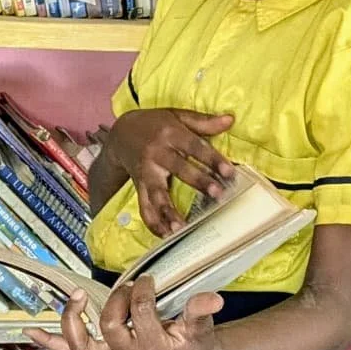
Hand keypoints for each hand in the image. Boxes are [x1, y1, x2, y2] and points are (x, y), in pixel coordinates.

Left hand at [30, 278, 222, 349]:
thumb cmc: (191, 338)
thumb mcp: (200, 326)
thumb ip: (200, 311)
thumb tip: (212, 298)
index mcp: (154, 349)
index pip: (141, 313)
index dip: (143, 291)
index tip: (149, 279)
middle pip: (110, 322)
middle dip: (118, 298)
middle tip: (131, 286)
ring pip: (82, 342)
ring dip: (73, 318)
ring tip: (76, 297)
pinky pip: (70, 349)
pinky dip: (49, 342)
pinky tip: (30, 332)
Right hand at [101, 108, 233, 237]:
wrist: (120, 134)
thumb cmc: (154, 124)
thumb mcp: (176, 115)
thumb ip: (202, 121)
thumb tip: (230, 120)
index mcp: (169, 134)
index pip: (194, 146)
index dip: (212, 159)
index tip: (229, 172)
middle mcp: (156, 153)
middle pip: (179, 169)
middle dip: (198, 182)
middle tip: (217, 194)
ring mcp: (146, 172)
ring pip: (157, 193)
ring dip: (168, 211)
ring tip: (180, 227)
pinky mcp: (139, 186)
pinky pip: (144, 206)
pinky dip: (153, 222)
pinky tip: (165, 235)